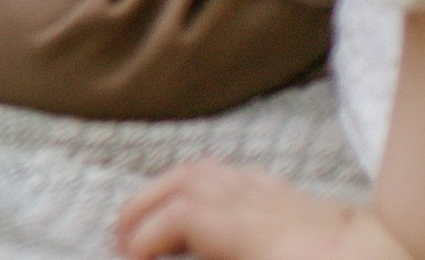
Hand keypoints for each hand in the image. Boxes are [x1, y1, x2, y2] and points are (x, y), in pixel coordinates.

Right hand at [113, 161, 408, 259]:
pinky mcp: (305, 204)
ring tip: (149, 213)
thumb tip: (161, 253)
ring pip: (212, 172)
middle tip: (118, 237)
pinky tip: (207, 196)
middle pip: (187, 183)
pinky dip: (209, 183)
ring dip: (169, 188)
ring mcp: (284, 200)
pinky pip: (243, 178)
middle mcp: (263, 205)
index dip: (144, 234)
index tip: (123, 258)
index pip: (182, 216)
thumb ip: (210, 255)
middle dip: (144, 205)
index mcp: (255, 234)